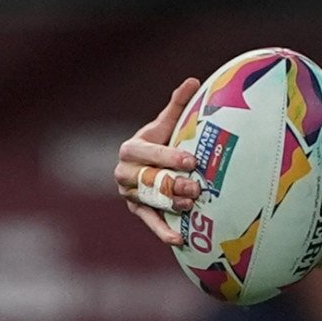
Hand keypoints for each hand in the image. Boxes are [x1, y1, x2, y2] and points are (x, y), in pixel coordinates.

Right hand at [113, 71, 208, 245]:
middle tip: (197, 187)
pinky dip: (162, 230)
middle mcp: (124, 172)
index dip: (167, 156)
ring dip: (170, 204)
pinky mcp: (138, 210)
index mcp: (131, 148)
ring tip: (191, 205)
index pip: (146, 152)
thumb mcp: (166, 124)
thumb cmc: (161, 141)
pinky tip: (178, 239)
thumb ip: (177, 105)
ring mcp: (129, 194)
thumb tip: (193, 80)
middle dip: (172, 183)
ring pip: (149, 200)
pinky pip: (149, 221)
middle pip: (147, 179)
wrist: (148, 165)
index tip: (191, 160)